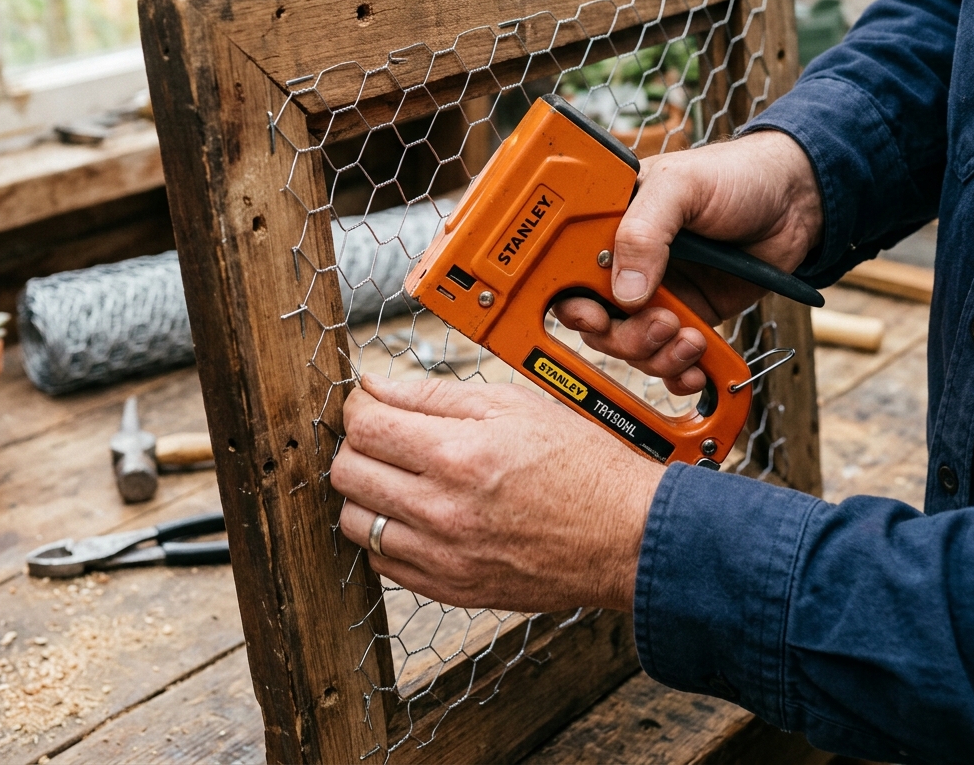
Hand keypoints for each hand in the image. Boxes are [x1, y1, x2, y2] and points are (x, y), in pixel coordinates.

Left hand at [332, 373, 663, 611]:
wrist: (626, 536)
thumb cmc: (581, 465)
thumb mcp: (513, 405)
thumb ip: (434, 394)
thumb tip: (375, 386)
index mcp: (457, 454)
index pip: (363, 425)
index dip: (361, 406)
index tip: (375, 404)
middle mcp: (441, 509)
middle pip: (347, 472)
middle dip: (359, 445)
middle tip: (388, 438)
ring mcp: (442, 556)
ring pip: (354, 522)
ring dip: (368, 494)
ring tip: (402, 479)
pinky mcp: (449, 588)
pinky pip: (382, 564)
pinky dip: (389, 536)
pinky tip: (419, 516)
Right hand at [552, 130, 821, 393]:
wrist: (797, 202)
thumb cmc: (735, 175)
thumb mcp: (682, 187)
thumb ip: (645, 231)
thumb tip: (624, 292)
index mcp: (609, 227)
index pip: (567, 273)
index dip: (571, 302)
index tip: (594, 317)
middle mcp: (625, 265)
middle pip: (596, 322)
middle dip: (624, 336)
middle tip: (662, 322)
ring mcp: (656, 296)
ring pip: (631, 348)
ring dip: (658, 355)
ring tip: (691, 337)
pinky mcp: (689, 318)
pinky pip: (667, 360)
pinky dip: (679, 374)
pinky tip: (698, 369)